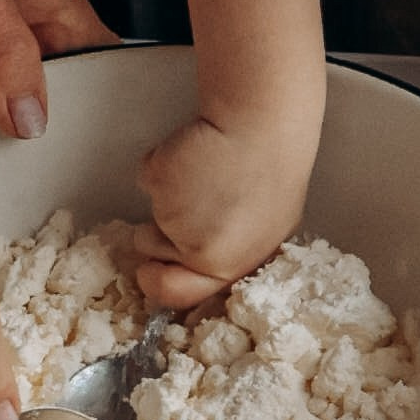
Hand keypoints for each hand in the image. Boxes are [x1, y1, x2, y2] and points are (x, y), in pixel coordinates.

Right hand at [128, 108, 315, 310]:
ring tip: (199, 176)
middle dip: (154, 237)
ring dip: (163, 198)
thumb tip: (200, 261)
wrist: (263, 127)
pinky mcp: (157, 181)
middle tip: (181, 210)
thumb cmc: (273, 170)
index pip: (177, 293)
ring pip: (149, 214)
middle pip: (152, 254)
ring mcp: (174, 215)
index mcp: (228, 265)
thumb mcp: (264, 231)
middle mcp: (198, 247)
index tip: (150, 272)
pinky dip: (161, 166)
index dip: (157, 283)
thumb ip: (229, 254)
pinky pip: (147, 179)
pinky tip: (192, 155)